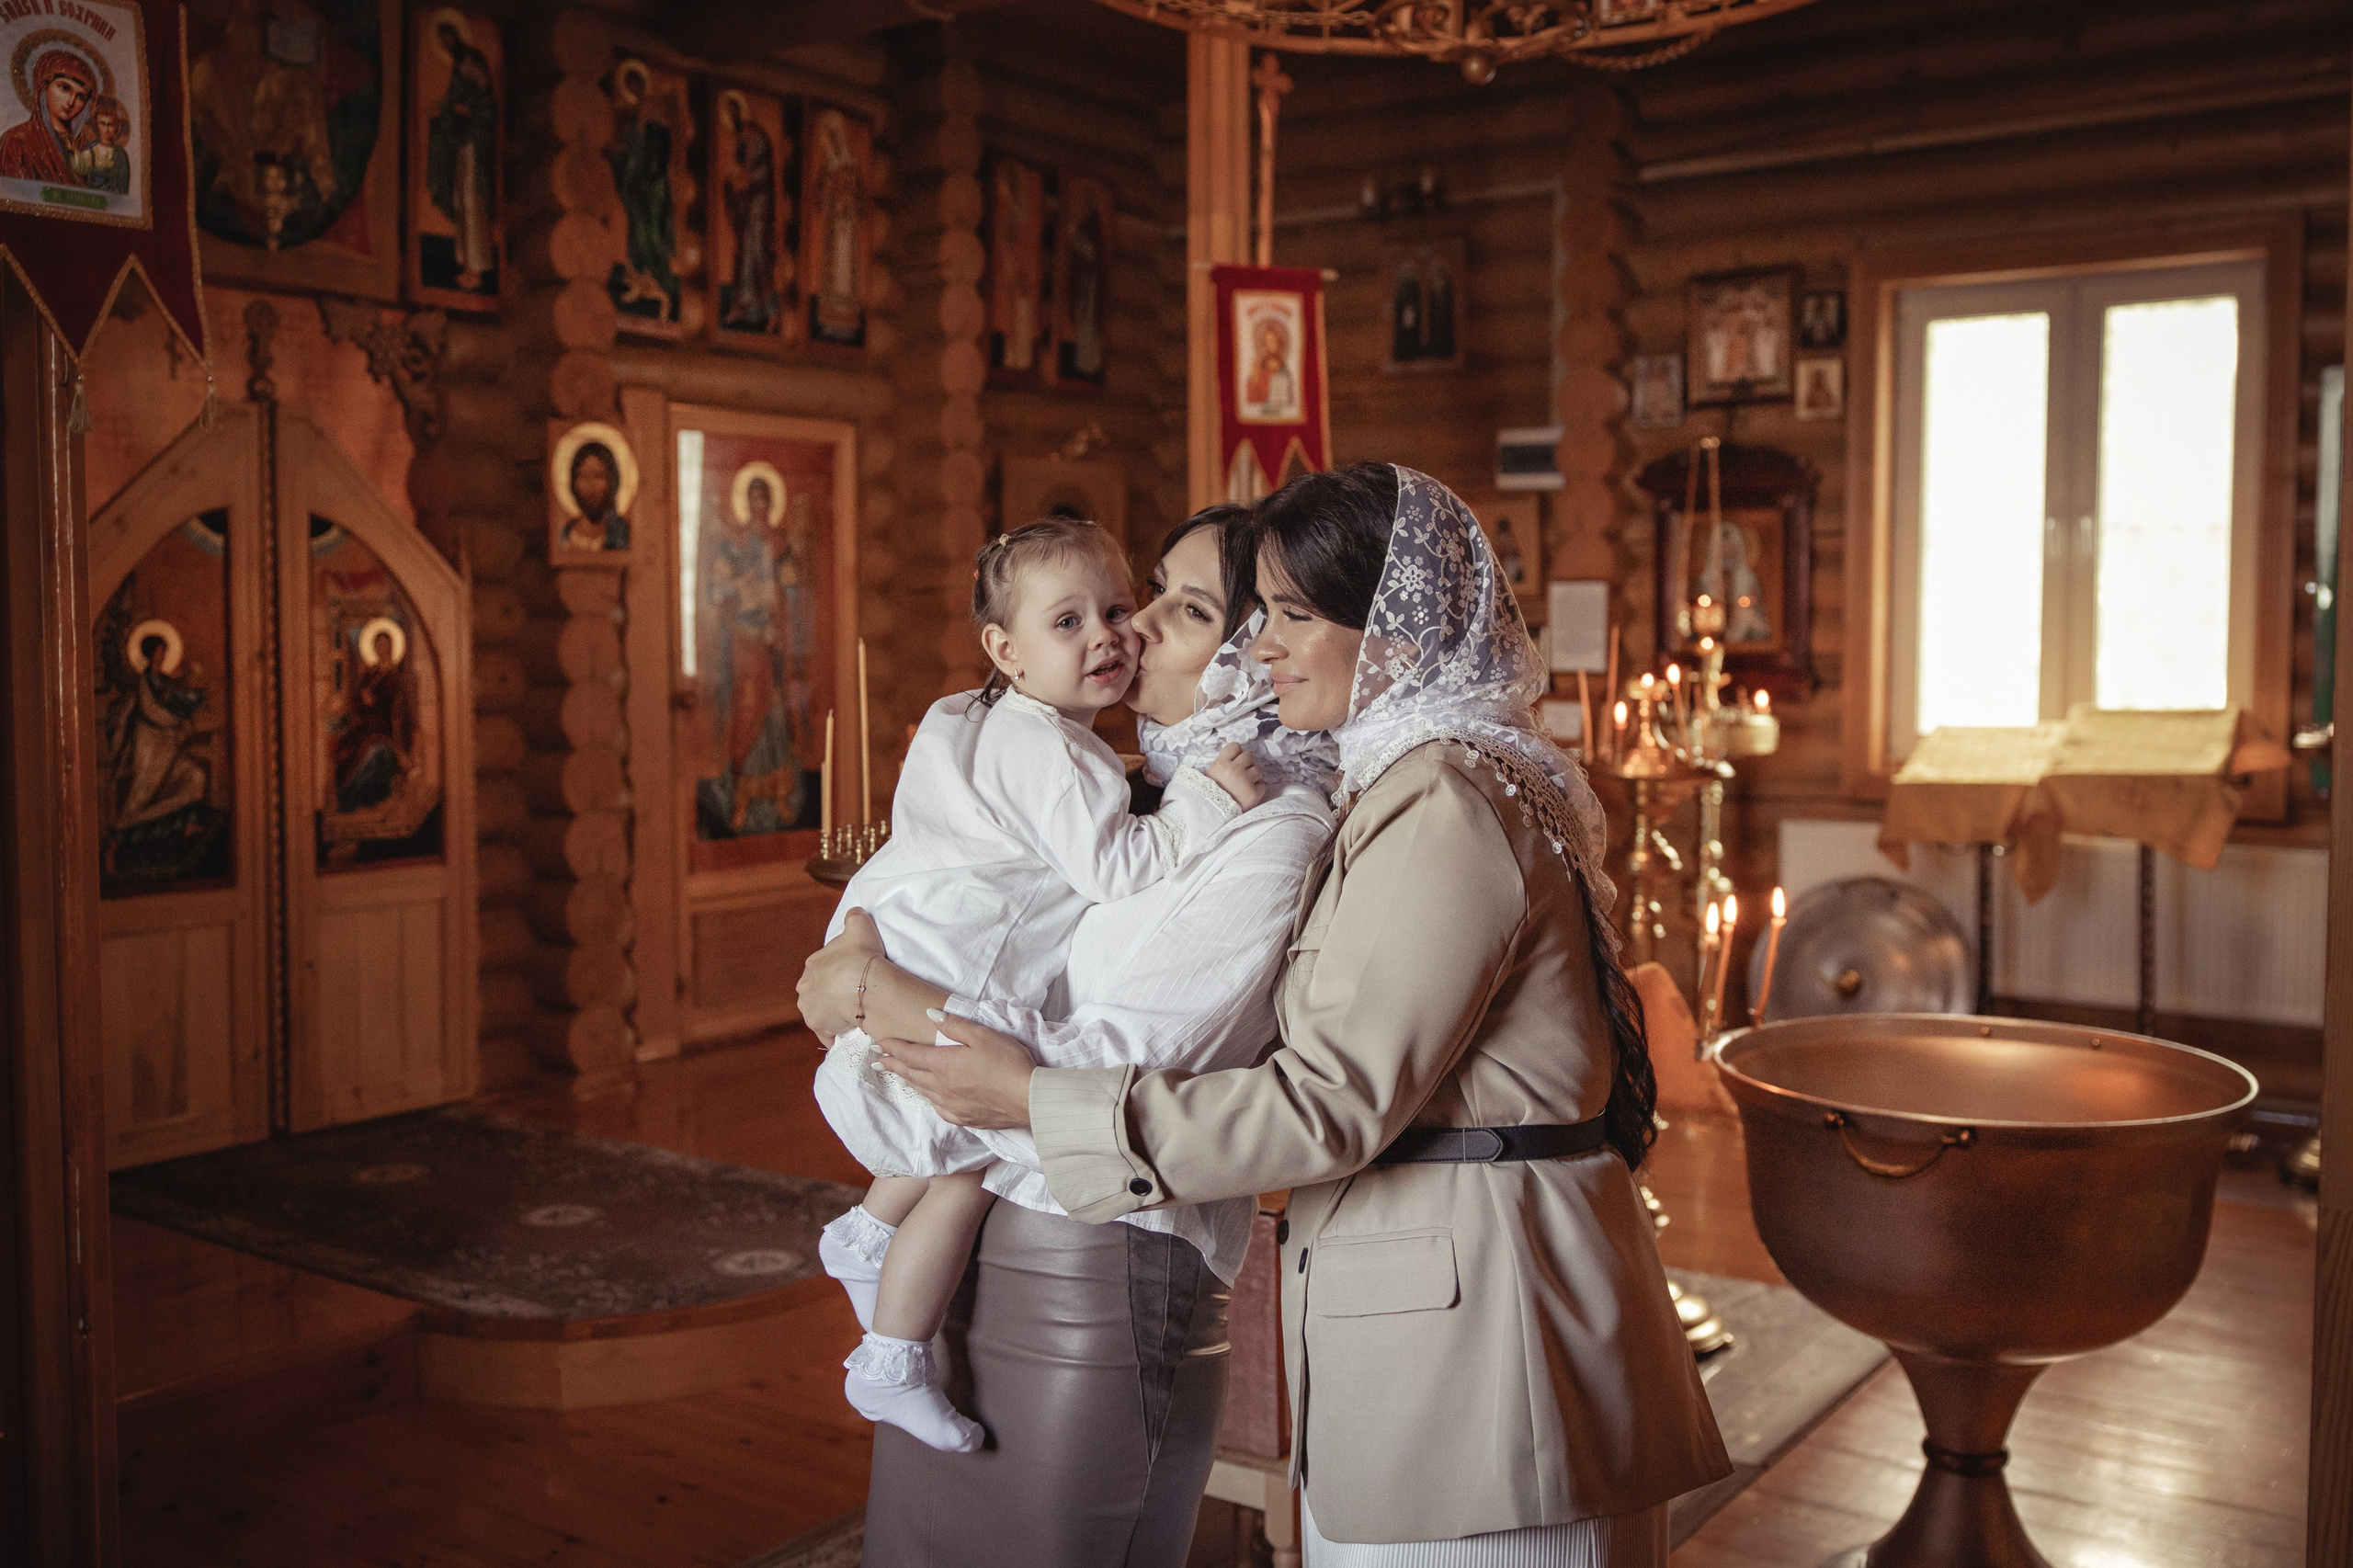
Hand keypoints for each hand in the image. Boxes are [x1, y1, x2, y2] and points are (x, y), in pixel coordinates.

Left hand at [795, 908, 887, 1038]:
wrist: (865, 983)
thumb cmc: (861, 954)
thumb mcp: (859, 925)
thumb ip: (854, 917)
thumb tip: (855, 912)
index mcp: (812, 963)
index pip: (821, 970)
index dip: (836, 974)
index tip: (849, 978)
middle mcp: (804, 985)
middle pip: (816, 992)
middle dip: (829, 995)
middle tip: (850, 997)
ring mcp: (808, 1007)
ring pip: (818, 1012)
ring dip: (829, 1014)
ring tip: (848, 1014)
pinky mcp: (816, 1025)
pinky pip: (825, 1032)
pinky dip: (833, 1033)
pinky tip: (844, 1031)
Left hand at [877, 1013, 1036, 1130]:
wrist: (1028, 1099)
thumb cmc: (1009, 1063)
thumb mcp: (983, 1035)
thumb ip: (955, 1026)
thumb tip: (931, 1016)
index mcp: (943, 1065)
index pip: (909, 1055)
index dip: (893, 1048)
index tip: (879, 1043)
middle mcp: (941, 1087)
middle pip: (910, 1074)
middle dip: (892, 1065)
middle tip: (878, 1060)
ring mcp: (951, 1105)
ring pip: (922, 1091)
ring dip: (908, 1080)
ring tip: (899, 1074)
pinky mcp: (963, 1118)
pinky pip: (937, 1107)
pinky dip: (928, 1097)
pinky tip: (930, 1096)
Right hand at [1206, 742, 1264, 810]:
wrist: (1211, 817)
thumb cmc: (1208, 796)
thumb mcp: (1210, 775)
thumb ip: (1223, 764)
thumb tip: (1236, 757)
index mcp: (1220, 764)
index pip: (1235, 746)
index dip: (1236, 754)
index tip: (1234, 762)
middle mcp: (1234, 770)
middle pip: (1249, 756)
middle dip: (1246, 764)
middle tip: (1240, 775)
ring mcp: (1245, 781)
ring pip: (1258, 769)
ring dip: (1253, 776)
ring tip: (1244, 785)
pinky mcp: (1253, 794)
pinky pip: (1262, 785)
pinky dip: (1257, 789)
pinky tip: (1247, 794)